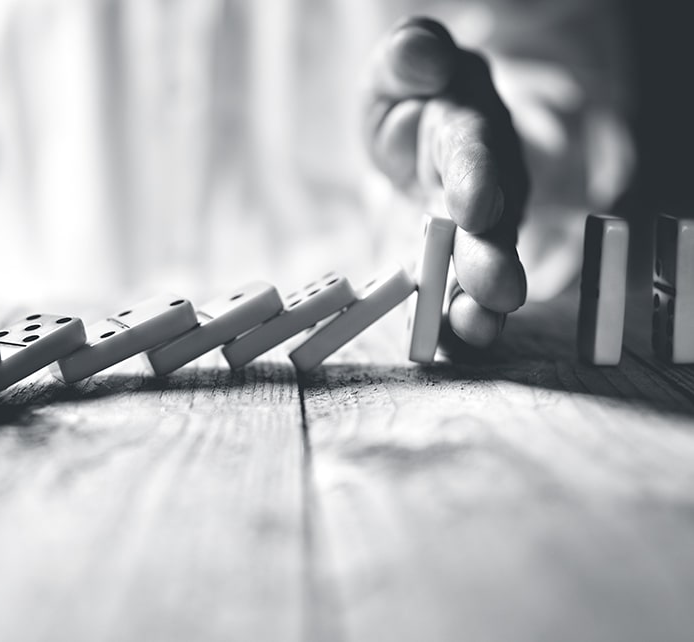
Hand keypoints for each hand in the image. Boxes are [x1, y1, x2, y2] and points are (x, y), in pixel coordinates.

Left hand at [364, 17, 527, 346]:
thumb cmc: (412, 100)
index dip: (476, 177)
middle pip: (492, 225)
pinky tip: (448, 350)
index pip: (475, 150)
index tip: (475, 206)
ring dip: (479, 305)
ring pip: (480, 272)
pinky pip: (452, 300)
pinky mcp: (445, 269)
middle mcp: (483, 189)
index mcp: (468, 130)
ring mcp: (469, 237)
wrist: (417, 140)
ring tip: (477, 332)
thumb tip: (422, 56)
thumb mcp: (402, 66)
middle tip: (496, 290)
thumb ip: (411, 56)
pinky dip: (452, 328)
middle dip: (491, 257)